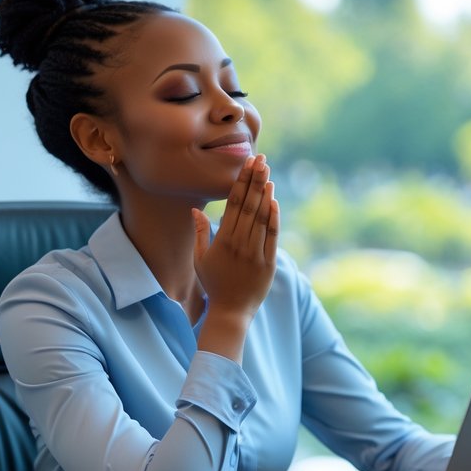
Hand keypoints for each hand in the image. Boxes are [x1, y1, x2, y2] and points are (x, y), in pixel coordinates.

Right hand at [192, 154, 278, 321]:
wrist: (231, 311)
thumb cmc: (214, 283)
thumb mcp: (200, 259)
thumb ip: (201, 233)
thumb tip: (195, 210)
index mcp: (222, 240)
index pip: (233, 204)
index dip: (241, 182)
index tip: (247, 164)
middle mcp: (238, 243)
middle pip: (248, 205)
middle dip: (254, 180)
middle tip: (261, 160)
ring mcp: (254, 253)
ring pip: (260, 217)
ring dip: (264, 194)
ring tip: (268, 174)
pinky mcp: (268, 262)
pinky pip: (272, 236)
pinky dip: (273, 218)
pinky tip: (274, 201)